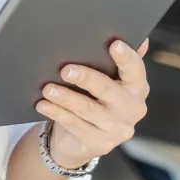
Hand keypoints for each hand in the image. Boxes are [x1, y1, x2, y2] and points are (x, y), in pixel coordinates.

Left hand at [35, 39, 149, 169]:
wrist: (83, 139)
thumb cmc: (95, 98)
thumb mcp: (107, 79)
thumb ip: (117, 61)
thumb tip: (136, 36)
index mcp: (137, 87)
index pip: (136, 70)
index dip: (127, 57)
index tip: (114, 44)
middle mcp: (133, 108)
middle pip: (108, 90)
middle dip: (86, 78)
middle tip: (66, 69)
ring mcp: (118, 129)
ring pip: (88, 109)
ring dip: (66, 97)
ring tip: (47, 88)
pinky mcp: (100, 144)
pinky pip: (75, 125)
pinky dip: (57, 113)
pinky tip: (43, 104)